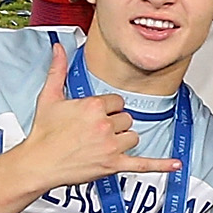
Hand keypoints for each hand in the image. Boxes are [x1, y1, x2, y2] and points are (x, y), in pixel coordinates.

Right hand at [21, 42, 178, 189]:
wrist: (38, 162)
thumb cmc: (43, 133)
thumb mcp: (49, 97)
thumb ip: (58, 69)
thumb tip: (59, 47)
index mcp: (93, 106)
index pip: (116, 101)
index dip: (106, 108)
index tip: (94, 115)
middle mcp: (105, 124)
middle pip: (126, 118)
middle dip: (114, 124)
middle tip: (94, 131)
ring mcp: (111, 145)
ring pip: (133, 136)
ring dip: (123, 139)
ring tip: (103, 143)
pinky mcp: (113, 165)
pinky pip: (142, 164)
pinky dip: (160, 165)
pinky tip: (174, 164)